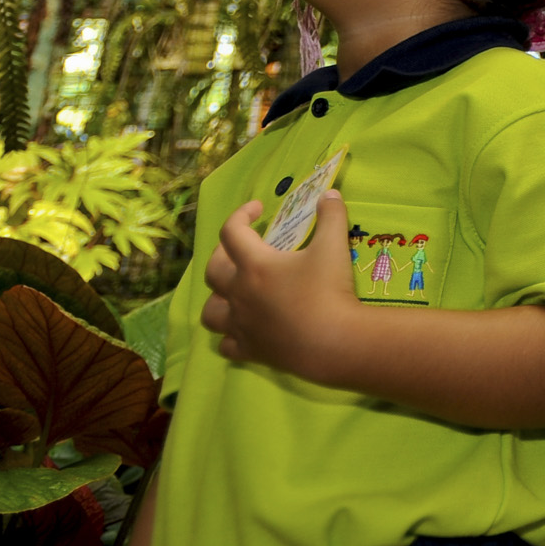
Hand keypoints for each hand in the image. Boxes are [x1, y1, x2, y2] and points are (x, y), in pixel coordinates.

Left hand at [201, 191, 362, 382]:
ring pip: (210, 312)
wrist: (334, 342)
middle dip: (222, 254)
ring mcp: (241, 325)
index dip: (241, 214)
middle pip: (212, 270)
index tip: (258, 209)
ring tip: (234, 292)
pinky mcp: (249, 350)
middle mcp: (239, 294)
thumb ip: (331, 216)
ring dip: (217, 298)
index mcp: (254, 265)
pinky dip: (230, 334)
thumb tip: (330, 194)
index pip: (231, 232)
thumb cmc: (329, 291)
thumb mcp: (334, 246)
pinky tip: (243, 329)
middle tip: (242, 249)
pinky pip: (225, 344)